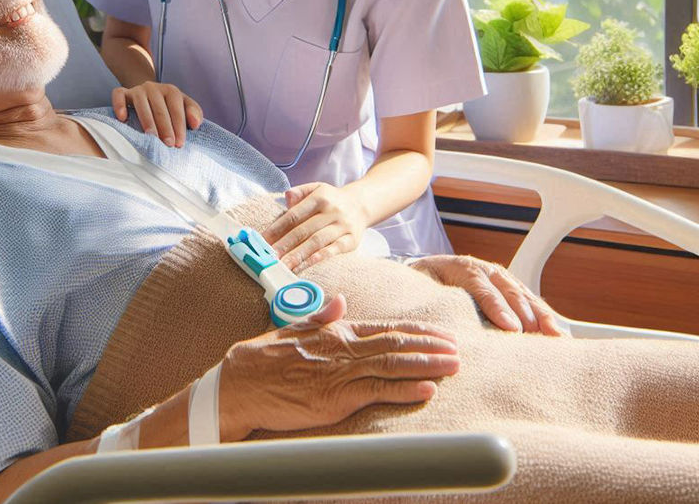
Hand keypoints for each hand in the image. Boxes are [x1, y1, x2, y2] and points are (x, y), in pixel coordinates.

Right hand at [112, 81, 202, 146]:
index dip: (179, 126)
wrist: (147, 93)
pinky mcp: (123, 92)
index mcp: (171, 91)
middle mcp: (154, 88)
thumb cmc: (169, 106)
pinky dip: (119, 105)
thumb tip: (195, 124)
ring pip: (141, 104)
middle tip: (168, 144)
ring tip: (151, 137)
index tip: (179, 143)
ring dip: (147, 121)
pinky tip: (122, 118)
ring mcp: (137, 89)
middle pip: (160, 108)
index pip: (176, 109)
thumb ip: (194, 113)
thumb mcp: (184, 106)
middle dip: (165, 127)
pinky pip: (119, 95)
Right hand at [219, 296, 459, 439]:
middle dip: (431, 346)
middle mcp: (342, 348)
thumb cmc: (262, 359)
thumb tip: (339, 300)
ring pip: (393, 364)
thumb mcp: (292, 329)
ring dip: (426, 364)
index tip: (442, 333)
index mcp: (335, 332)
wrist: (239, 383)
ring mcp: (340, 373)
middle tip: (459, 348)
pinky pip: (377, 392)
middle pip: (396, 344)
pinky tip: (425, 389)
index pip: (386, 328)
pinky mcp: (335, 398)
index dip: (418, 330)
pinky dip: (404, 389)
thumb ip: (320, 316)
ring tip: (453, 365)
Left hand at [263, 182, 367, 270]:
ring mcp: (343, 226)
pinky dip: (318, 259)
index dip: (277, 228)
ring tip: (283, 266)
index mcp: (320, 197)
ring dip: (298, 255)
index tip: (263, 241)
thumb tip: (286, 197)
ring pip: (317, 242)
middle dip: (284, 245)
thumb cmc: (332, 200)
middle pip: (304, 230)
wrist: (362, 204)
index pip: (294, 215)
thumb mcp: (316, 188)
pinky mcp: (352, 241)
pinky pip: (333, 251)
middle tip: (269, 257)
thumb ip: (300, 192)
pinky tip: (305, 266)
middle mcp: (332, 211)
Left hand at [409, 255, 566, 335]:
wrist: (427, 269)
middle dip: (524, 314)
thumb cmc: (422, 283)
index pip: (481, 288)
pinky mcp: (511, 288)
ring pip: (525, 296)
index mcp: (460, 267)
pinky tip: (559, 334)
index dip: (497, 307)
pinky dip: (546, 317)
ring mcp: (501, 277)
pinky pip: (532, 302)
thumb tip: (436, 316)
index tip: (510, 328)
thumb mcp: (420, 286)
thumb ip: (430, 297)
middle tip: (534, 337)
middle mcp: (485, 270)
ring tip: (555, 337)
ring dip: (541, 316)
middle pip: (508, 291)